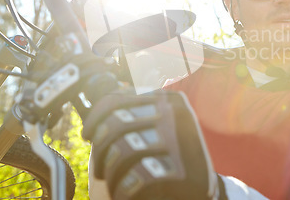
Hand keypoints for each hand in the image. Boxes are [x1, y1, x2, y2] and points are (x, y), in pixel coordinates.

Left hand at [82, 89, 218, 199]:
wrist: (202, 192)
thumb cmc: (172, 161)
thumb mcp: (159, 129)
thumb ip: (136, 114)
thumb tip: (96, 106)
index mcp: (169, 100)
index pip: (119, 98)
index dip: (95, 117)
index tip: (87, 134)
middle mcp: (175, 114)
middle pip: (117, 123)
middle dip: (101, 150)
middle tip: (102, 169)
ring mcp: (180, 141)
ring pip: (123, 149)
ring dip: (112, 173)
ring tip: (116, 183)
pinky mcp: (182, 172)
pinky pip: (136, 177)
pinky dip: (124, 191)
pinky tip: (128, 194)